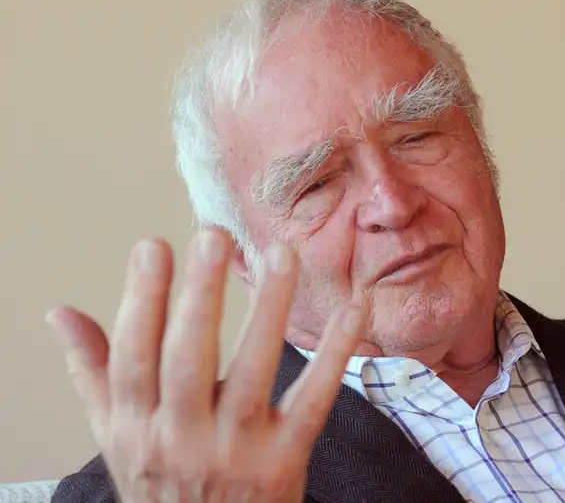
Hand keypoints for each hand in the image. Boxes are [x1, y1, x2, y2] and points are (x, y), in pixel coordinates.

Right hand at [45, 229, 365, 501]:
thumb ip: (96, 373)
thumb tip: (61, 313)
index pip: (135, 357)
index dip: (142, 301)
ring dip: (269, 309)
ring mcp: (237, 450)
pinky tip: (354, 307)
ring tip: (280, 254)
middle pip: (188, 360)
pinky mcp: (286, 461)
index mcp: (137, 427)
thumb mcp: (119, 438)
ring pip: (254, 372)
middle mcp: (183, 438)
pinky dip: (336, 353)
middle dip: (199, 297)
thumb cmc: (164, 485)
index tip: (154, 246)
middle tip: (213, 235)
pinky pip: (313, 400)